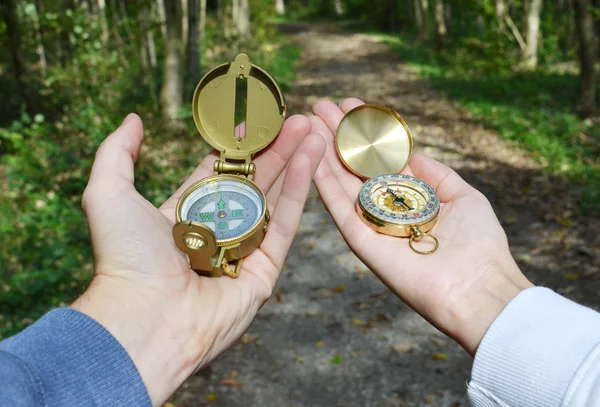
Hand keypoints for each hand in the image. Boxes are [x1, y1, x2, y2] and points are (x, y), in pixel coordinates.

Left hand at [72, 114, 324, 404]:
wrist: (145, 318)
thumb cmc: (124, 259)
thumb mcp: (108, 193)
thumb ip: (117, 152)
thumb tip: (134, 120)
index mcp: (183, 215)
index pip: (218, 175)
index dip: (238, 148)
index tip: (255, 122)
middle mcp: (216, 233)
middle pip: (253, 183)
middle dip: (276, 150)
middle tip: (298, 120)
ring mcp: (243, 253)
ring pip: (275, 200)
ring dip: (295, 163)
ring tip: (314, 131)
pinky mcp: (264, 272)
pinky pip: (283, 226)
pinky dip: (298, 191)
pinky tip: (308, 158)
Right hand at [310, 98, 532, 355]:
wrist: (476, 287)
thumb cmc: (479, 243)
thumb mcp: (463, 195)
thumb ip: (435, 173)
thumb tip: (412, 152)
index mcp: (410, 196)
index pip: (380, 157)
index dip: (365, 131)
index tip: (350, 104)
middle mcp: (386, 207)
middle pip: (356, 165)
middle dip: (339, 134)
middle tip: (321, 106)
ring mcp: (370, 222)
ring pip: (341, 181)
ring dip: (325, 151)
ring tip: (310, 121)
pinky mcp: (359, 239)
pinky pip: (337, 206)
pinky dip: (323, 180)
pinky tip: (313, 154)